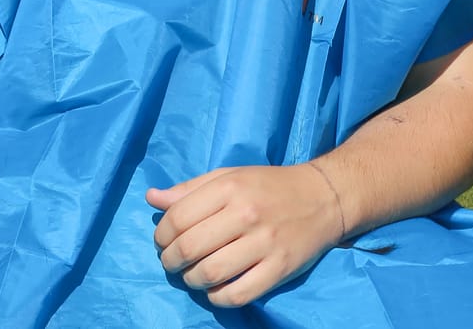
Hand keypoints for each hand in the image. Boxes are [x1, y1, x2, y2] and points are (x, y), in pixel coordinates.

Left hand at [147, 162, 342, 308]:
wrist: (321, 197)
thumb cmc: (267, 185)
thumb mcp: (228, 176)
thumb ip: (189, 189)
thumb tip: (151, 198)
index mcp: (229, 186)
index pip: (179, 216)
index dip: (161, 234)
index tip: (161, 241)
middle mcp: (245, 213)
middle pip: (190, 247)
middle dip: (170, 260)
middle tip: (170, 262)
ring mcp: (264, 243)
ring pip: (211, 273)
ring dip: (191, 280)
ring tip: (190, 275)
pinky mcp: (280, 269)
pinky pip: (239, 294)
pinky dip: (218, 297)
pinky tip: (214, 289)